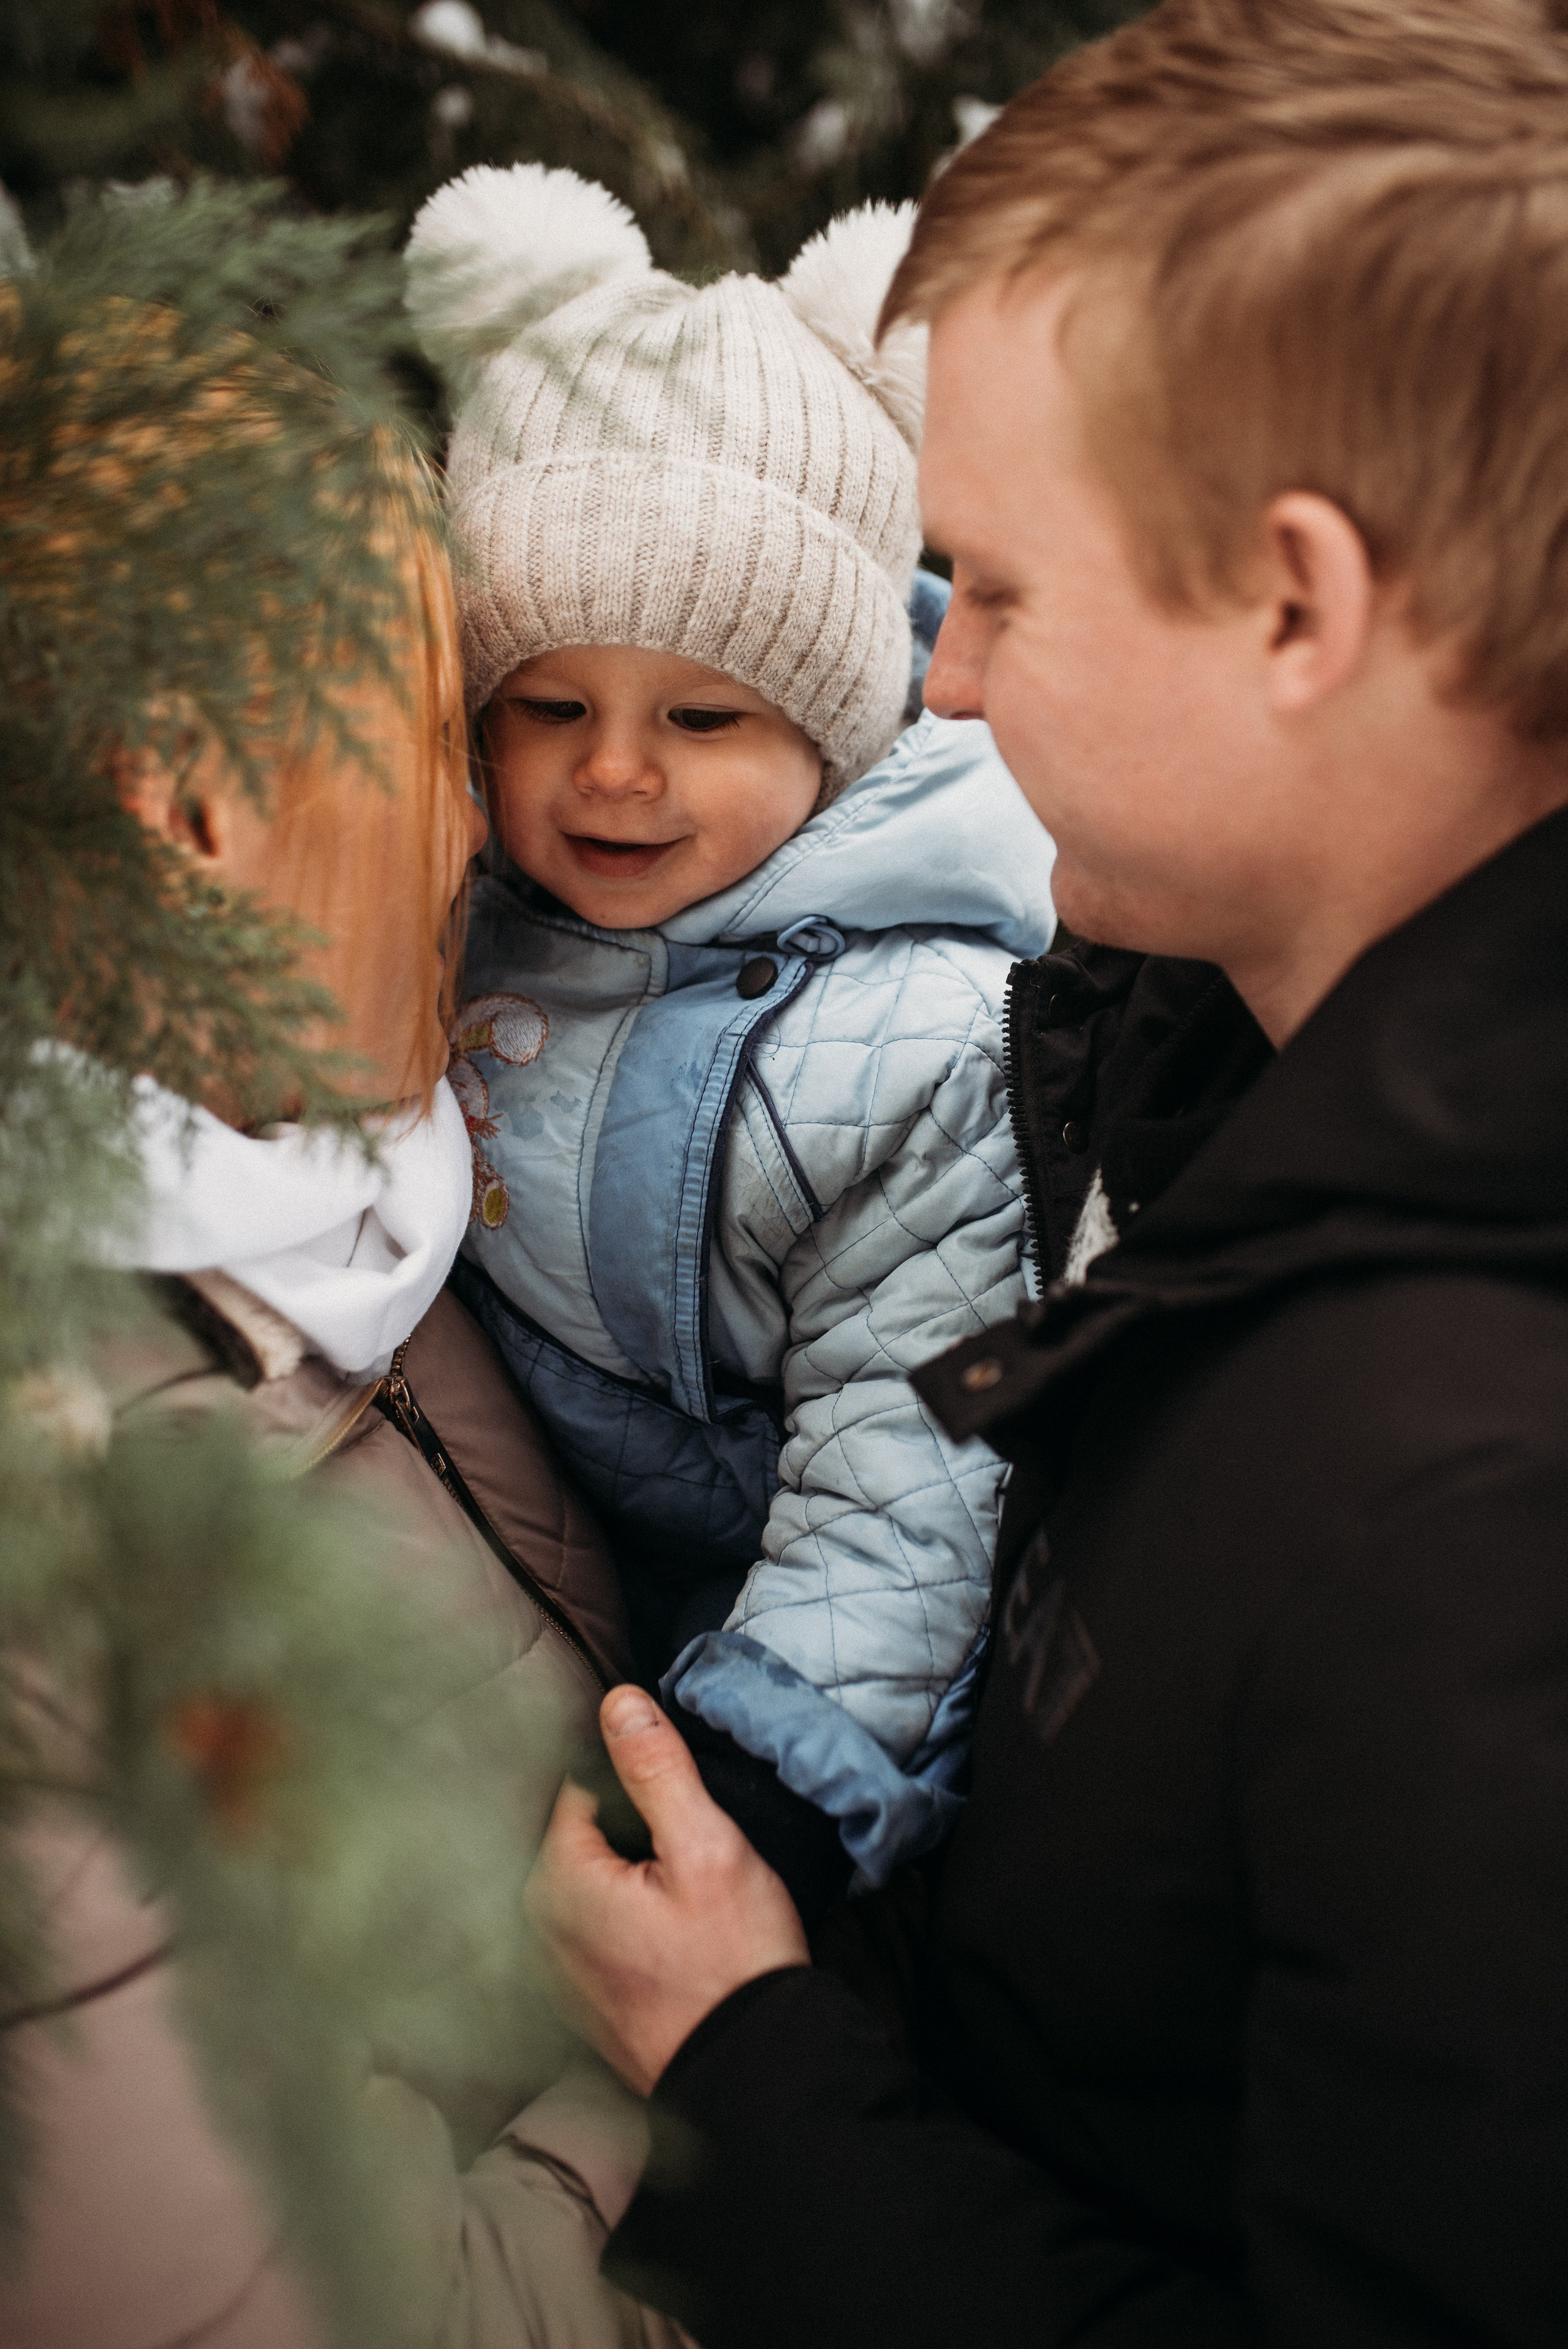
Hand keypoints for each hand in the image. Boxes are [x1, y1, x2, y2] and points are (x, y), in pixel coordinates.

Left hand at [527, 1686, 810, 2094]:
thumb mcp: (707, 1848)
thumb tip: (618, 1701)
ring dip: (630, 1870)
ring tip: (688, 1889)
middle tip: (691, 1842)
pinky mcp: (581, 1998)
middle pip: (582, 1833)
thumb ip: (658, 1770)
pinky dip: (627, 1913)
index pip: (580, 1784)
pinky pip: (596, 1925)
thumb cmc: (733, 1963)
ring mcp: (556, 1968)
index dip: (635, 1776)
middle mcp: (538, 1925)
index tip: (680, 1794)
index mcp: (557, 1880)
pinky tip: (674, 1928)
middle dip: (632, 1823)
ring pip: (590, 1879)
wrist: (753, 2076)